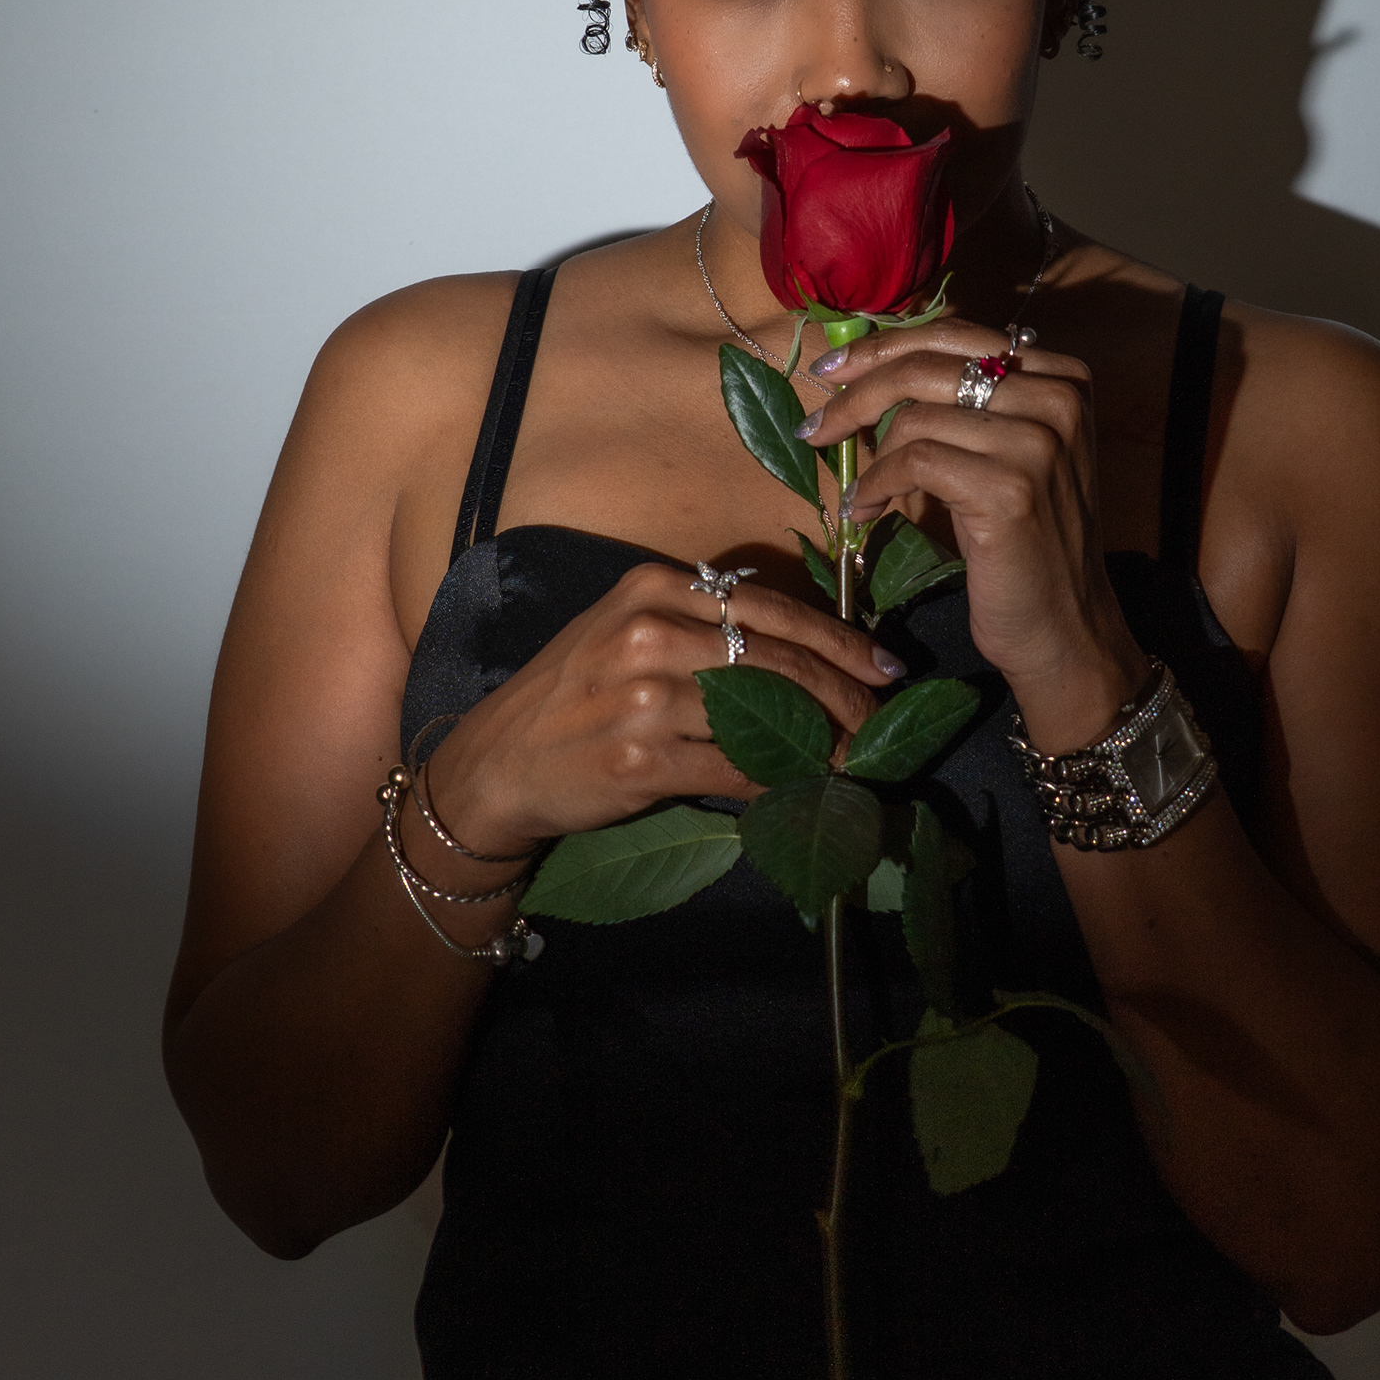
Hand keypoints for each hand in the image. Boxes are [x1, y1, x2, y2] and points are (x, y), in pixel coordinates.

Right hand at [421, 562, 905, 852]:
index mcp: (653, 589)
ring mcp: (644, 698)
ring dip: (822, 746)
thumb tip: (807, 650)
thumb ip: (705, 627)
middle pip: (779, 662)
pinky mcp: (641, 760)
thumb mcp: (627, 630)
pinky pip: (737, 772)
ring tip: (853, 760)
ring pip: (766, 719)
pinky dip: (778, 784)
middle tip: (880, 723)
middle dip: (844, 697)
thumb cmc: (574, 696)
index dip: (839, 640)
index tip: (883, 664)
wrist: (497, 763)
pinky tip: (799, 790)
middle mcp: (650, 633)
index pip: (771, 609)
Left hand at [806, 321, 1147, 749]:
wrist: (1065, 625)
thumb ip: (964, 400)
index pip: (955, 334)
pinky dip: (877, 486)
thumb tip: (868, 359)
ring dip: (869, 457)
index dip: (884, 345)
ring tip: (859, 491)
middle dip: (856, 389)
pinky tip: (868, 510)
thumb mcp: (1005, 453)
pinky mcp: (1009, 489)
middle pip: (928, 365)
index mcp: (1063, 378)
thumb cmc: (1024, 540)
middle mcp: (1059, 398)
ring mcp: (1038, 442)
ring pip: (915, 417)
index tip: (832, 367)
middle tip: (815, 424)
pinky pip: (914, 463)